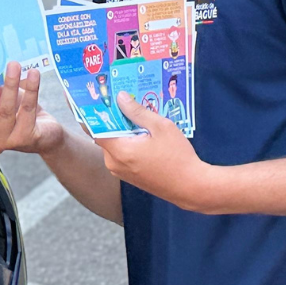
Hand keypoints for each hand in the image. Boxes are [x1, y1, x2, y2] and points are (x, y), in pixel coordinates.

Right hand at [0, 61, 67, 155]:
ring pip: (6, 110)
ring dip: (10, 84)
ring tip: (14, 66)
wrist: (43, 135)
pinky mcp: (25, 137)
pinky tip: (33, 74)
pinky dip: (31, 89)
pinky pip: (27, 109)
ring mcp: (6, 139)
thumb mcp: (0, 100)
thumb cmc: (17, 114)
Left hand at [96, 92, 221, 211]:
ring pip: (113, 146)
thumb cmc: (178, 157)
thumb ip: (137, 111)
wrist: (192, 187)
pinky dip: (127, 144)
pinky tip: (142, 135)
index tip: (96, 100)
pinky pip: (121, 155)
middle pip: (104, 136)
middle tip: (121, 103)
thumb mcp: (161, 127)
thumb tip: (120, 97)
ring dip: (121, 133)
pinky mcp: (129, 177)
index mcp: (119, 150)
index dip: (94, 114)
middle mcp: (114, 163)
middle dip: (112, 121)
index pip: (94, 129)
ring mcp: (120, 172)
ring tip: (135, 117)